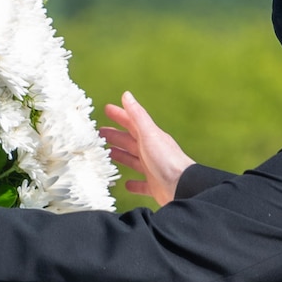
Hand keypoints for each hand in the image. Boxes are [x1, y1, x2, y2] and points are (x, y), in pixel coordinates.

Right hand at [100, 91, 194, 205]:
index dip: (120, 115)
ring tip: (108, 153)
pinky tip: (126, 184)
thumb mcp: (149, 134)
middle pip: (130, 141)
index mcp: (150, 137)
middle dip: (115, 135)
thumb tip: (126, 95)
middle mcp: (151, 151)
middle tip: (100, 133)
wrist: (181, 186)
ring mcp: (153, 169)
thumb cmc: (166, 159)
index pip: (132, 122)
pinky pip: (141, 184)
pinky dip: (133, 184)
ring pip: (133, 160)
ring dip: (121, 156)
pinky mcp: (154, 185)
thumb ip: (137, 116)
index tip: (107, 109)